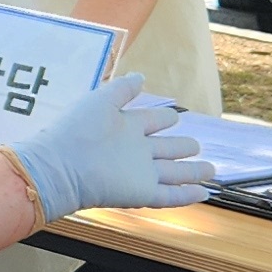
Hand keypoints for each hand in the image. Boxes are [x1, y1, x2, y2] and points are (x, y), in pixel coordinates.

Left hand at [3, 74, 214, 220]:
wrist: (60, 166)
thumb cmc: (76, 129)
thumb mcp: (101, 100)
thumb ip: (123, 88)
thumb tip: (141, 76)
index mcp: (126, 127)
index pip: (152, 121)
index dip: (164, 118)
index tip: (175, 116)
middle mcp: (135, 150)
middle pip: (166, 148)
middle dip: (182, 147)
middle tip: (197, 145)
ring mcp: (140, 173)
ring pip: (173, 172)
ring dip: (192, 172)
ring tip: (211, 169)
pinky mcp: (142, 192)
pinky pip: (169, 195)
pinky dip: (187, 195)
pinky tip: (203, 192)